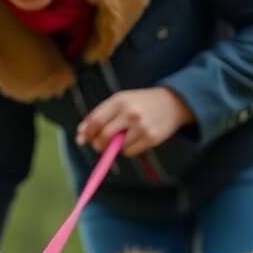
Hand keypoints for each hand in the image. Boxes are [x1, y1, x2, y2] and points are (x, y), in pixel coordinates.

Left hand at [76, 87, 195, 156]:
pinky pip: (129, 152)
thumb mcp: (119, 102)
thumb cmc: (139, 103)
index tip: (84, 138)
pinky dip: (126, 150)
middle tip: (99, 144)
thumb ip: (98, 116)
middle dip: (97, 144)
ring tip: (122, 137)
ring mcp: (142, 126)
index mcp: (119, 101)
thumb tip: (79, 136)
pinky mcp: (152, 137)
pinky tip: (134, 139)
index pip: (95, 121)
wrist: (173, 102)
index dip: (86, 133)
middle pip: (103, 137)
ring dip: (114, 147)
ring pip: (116, 147)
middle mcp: (130, 113)